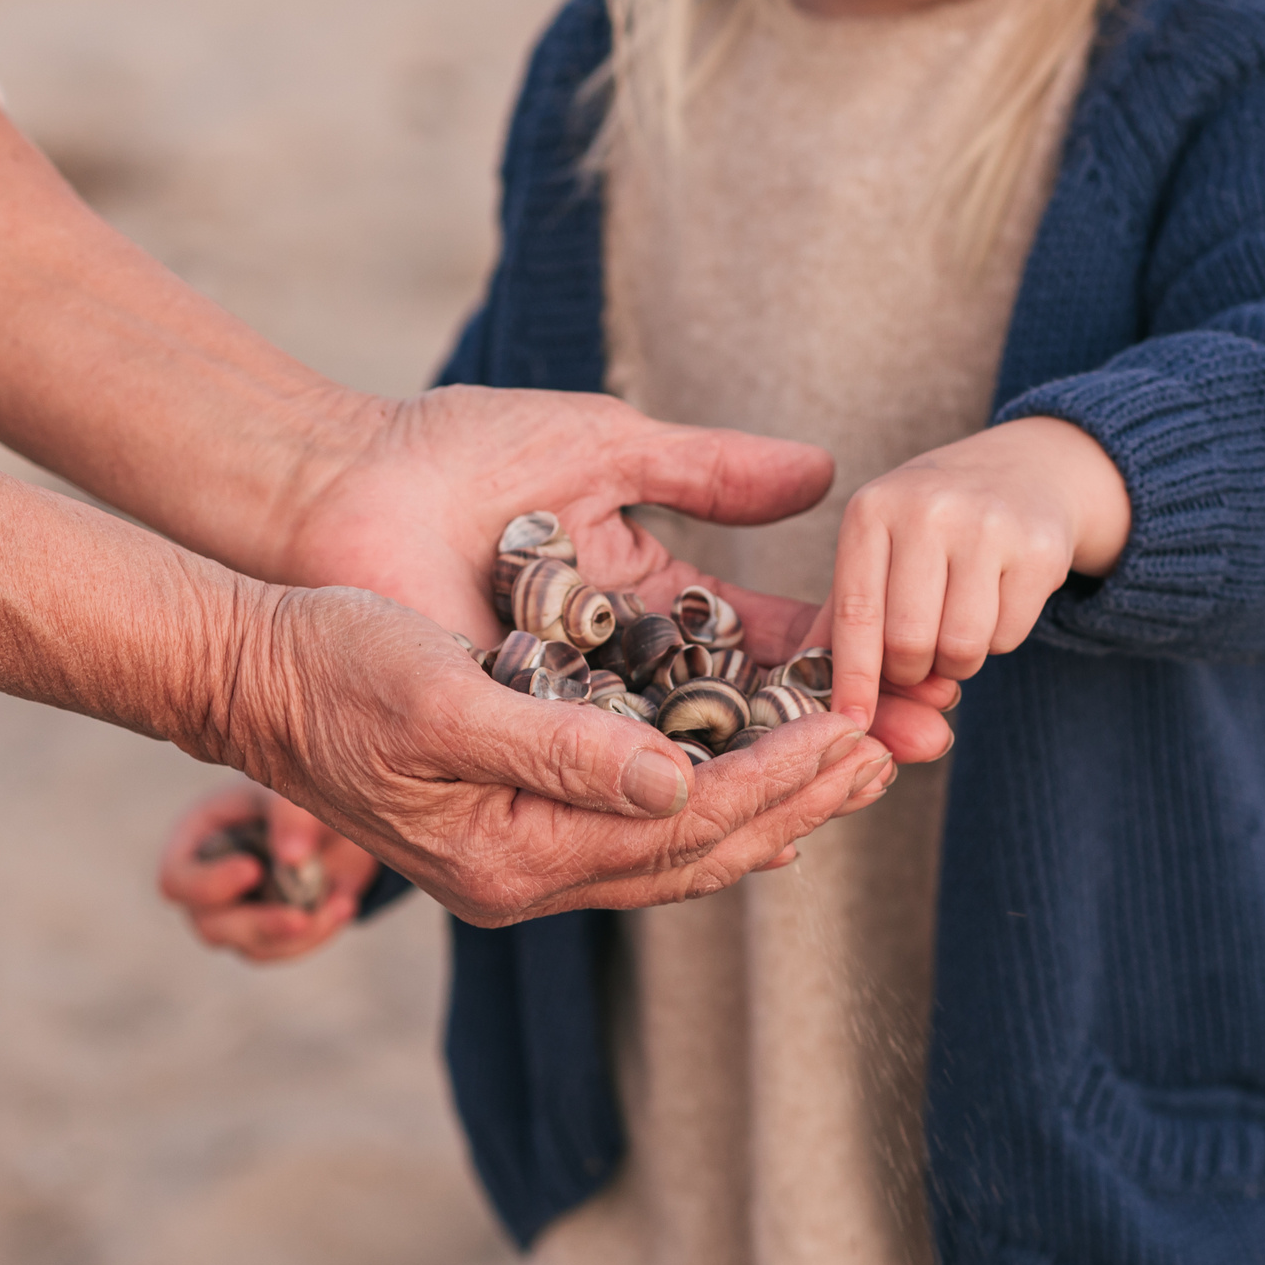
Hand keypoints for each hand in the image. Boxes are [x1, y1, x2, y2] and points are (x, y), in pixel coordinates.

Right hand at [158, 783, 375, 961]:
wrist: (333, 816)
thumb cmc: (297, 794)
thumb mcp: (290, 791)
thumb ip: (289, 816)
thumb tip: (293, 858)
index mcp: (196, 841)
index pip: (176, 880)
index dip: (208, 885)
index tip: (254, 869)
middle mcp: (208, 884)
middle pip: (211, 927)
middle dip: (260, 924)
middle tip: (300, 917)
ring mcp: (236, 914)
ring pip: (251, 948)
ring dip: (298, 935)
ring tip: (341, 903)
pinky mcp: (268, 932)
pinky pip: (284, 950)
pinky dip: (317, 934)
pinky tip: (344, 905)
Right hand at [188, 582, 895, 926]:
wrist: (243, 674)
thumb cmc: (331, 665)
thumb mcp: (439, 697)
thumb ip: (556, 751)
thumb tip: (675, 786)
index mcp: (510, 855)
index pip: (682, 826)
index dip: (779, 777)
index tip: (856, 727)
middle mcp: (521, 878)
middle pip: (696, 854)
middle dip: (798, 802)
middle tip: (887, 751)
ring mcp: (515, 861)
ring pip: (675, 852)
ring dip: (767, 807)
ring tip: (846, 763)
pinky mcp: (510, 826)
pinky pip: (634, 835)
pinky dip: (706, 806)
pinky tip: (748, 779)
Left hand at [279, 384, 956, 762]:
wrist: (336, 489)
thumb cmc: (456, 455)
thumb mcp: (602, 449)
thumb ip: (706, 470)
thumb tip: (825, 474)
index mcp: (648, 600)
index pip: (768, 646)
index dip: (844, 663)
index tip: (924, 677)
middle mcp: (620, 674)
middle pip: (749, 720)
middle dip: (837, 733)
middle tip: (928, 740)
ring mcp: (571, 717)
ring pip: (693, 765)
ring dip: (779, 775)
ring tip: (861, 774)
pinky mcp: (518, 748)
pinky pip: (608, 790)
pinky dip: (677, 802)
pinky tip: (751, 816)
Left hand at [822, 417, 1130, 724]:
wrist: (1025, 472)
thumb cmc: (932, 525)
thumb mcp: (879, 545)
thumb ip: (842, 614)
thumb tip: (805, 687)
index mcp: (872, 509)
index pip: (855, 612)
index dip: (853, 676)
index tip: (850, 722)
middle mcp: (928, 510)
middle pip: (909, 642)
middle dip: (910, 670)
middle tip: (917, 655)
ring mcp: (989, 525)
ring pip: (962, 648)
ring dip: (956, 661)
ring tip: (955, 627)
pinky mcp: (1041, 549)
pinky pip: (1007, 638)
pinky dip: (997, 640)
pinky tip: (996, 601)